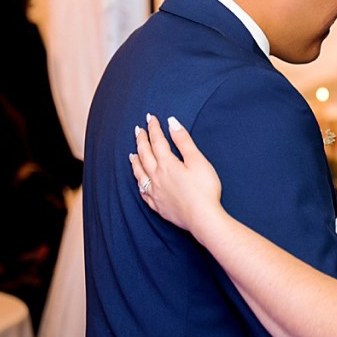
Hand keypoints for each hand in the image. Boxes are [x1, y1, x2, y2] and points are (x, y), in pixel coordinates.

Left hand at [130, 114, 223, 236]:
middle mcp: (156, 177)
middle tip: (138, 130)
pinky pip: (142, 191)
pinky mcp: (157, 205)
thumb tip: (172, 122)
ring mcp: (155, 192)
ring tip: (131, 153)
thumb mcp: (198, 161)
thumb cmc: (204, 189)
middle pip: (144, 154)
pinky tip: (139, 181)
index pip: (157, 141)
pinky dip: (138, 182)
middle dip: (141, 140)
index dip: (153, 128)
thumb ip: (183, 141)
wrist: (202, 218)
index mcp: (167, 164)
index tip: (150, 118)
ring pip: (139, 173)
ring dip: (135, 160)